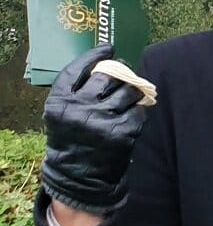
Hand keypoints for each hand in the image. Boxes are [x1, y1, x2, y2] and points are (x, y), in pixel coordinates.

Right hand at [41, 46, 150, 215]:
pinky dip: (139, 112)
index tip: (108, 48)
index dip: (94, 56)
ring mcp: (101, 120)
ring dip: (134, 91)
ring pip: (128, 91)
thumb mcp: (63, 114)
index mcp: (59, 102)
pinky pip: (139, 112)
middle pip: (107, 76)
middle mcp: (79, 108)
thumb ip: (76, 92)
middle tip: (127, 72)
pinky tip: (133, 116)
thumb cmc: (72, 140)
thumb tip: (106, 64)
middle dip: (121, 72)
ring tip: (132, 95)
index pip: (76, 69)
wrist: (78, 177)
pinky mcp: (122, 133)